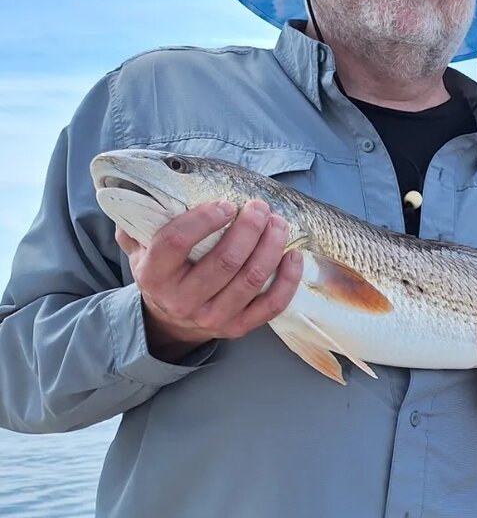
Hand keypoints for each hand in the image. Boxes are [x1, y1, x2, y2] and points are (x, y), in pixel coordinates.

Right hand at [117, 199, 302, 360]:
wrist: (171, 321)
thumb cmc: (164, 272)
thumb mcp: (141, 248)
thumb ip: (140, 221)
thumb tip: (146, 189)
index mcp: (154, 275)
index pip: (176, 242)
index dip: (204, 219)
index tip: (226, 204)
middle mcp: (182, 300)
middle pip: (225, 261)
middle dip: (249, 229)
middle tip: (261, 207)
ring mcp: (213, 317)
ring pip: (251, 279)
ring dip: (271, 247)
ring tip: (279, 224)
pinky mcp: (239, 328)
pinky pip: (272, 305)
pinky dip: (288, 279)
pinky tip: (293, 256)